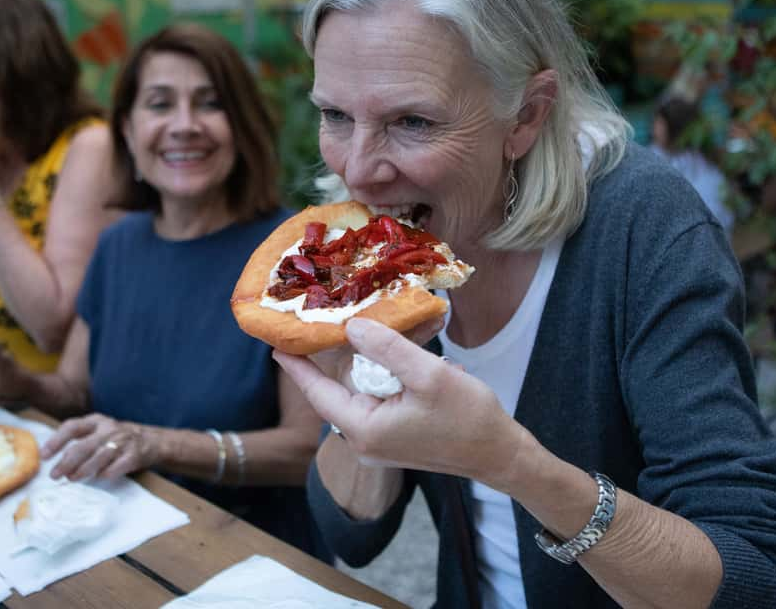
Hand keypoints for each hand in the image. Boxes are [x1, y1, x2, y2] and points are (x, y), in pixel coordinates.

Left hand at [42, 413, 154, 480]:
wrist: (152, 441)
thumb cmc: (117, 438)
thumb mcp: (99, 431)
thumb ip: (80, 440)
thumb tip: (55, 459)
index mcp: (96, 421)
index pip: (72, 427)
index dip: (56, 441)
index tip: (44, 455)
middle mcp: (108, 429)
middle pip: (83, 446)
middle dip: (66, 462)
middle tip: (54, 475)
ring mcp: (123, 441)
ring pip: (99, 457)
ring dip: (83, 469)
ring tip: (72, 478)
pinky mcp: (134, 455)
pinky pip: (118, 466)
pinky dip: (107, 472)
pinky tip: (99, 478)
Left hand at [274, 318, 525, 485]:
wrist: (499, 453)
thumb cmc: (469, 418)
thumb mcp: (429, 375)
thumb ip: (388, 349)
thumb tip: (351, 328)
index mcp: (364, 428)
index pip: (318, 392)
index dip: (296, 366)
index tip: (275, 342)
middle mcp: (363, 440)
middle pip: (336, 390)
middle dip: (333, 356)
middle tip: (321, 320)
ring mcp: (377, 441)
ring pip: (358, 392)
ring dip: (363, 363)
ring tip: (360, 329)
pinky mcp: (392, 437)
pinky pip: (375, 399)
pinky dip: (381, 375)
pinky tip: (394, 353)